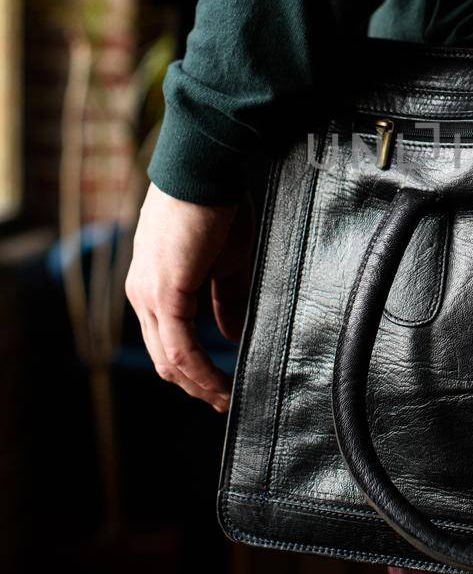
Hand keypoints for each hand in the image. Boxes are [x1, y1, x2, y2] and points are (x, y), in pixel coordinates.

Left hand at [125, 183, 256, 412]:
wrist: (206, 170)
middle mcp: (142, 295)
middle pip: (164, 359)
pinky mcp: (165, 291)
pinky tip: (222, 381)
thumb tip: (230, 335)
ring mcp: (149, 295)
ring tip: (227, 399)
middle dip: (196, 387)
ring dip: (200, 385)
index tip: (222, 389)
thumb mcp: (227, 263)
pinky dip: (202, 370)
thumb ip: (226, 301)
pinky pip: (180, 346)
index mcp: (152, 287)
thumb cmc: (217, 207)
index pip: (167, 343)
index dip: (194, 372)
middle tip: (226, 403)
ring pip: (169, 359)